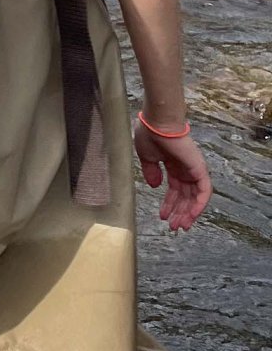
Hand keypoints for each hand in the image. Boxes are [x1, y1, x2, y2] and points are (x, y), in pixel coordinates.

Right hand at [135, 115, 210, 230]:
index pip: (175, 189)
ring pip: (195, 197)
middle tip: (174, 227)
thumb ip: (151, 172)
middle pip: (185, 196)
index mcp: (173, 165)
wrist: (158, 123)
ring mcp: (194, 169)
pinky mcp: (200, 170)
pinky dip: (198, 205)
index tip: (163, 216)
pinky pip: (203, 191)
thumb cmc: (149, 135)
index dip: (169, 203)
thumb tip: (154, 185)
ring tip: (180, 226)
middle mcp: (185, 169)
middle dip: (180, 212)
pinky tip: (190, 216)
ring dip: (188, 213)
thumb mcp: (146, 157)